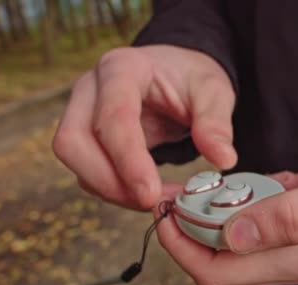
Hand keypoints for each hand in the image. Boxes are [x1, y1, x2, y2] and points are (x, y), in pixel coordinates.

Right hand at [52, 45, 236, 209]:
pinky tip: (149, 195)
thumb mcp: (213, 91)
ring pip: (75, 161)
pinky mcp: (86, 138)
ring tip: (158, 201)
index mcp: (122, 68)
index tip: (150, 194)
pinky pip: (88, 171)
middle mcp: (91, 88)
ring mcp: (82, 112)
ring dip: (112, 190)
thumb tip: (224, 159)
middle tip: (151, 203)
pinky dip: (115, 190)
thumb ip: (216, 123)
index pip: (112, 116)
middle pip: (73, 141)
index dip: (127, 159)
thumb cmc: (191, 78)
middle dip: (108, 181)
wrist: (176, 74)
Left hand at [156, 122, 297, 284]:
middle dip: (190, 232)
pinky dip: (247, 207)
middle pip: (220, 266)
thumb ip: (293, 217)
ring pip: (237, 247)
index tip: (168, 207)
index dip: (183, 245)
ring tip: (213, 182)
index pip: (218, 272)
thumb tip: (232, 239)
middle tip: (181, 191)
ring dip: (216, 218)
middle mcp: (295, 262)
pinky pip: (261, 229)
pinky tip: (263, 180)